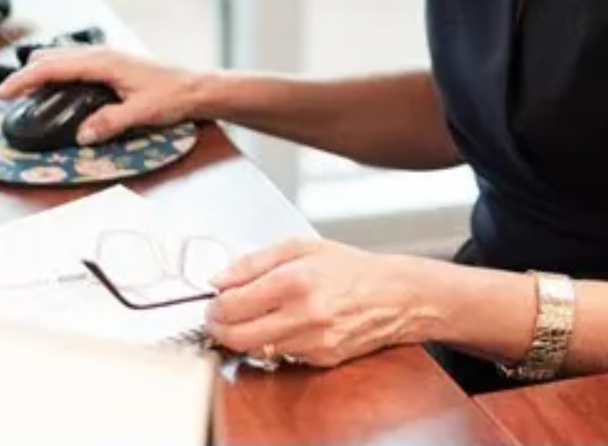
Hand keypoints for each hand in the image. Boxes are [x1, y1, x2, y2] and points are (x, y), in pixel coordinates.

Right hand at [0, 47, 197, 143]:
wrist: (195, 88)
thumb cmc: (173, 95)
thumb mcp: (142, 112)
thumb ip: (111, 122)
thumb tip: (82, 134)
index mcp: (105, 62)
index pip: (53, 66)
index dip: (23, 79)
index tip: (2, 93)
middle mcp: (103, 54)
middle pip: (52, 57)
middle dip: (25, 74)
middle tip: (5, 96)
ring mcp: (107, 57)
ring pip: (62, 57)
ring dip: (40, 70)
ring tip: (23, 92)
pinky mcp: (111, 64)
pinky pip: (74, 62)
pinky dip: (56, 71)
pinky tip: (54, 87)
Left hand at [204, 238, 425, 367]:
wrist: (393, 295)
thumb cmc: (349, 267)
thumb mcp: (301, 247)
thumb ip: (254, 262)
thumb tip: (219, 279)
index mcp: (295, 280)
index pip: (233, 305)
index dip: (215, 305)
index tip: (215, 300)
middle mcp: (303, 314)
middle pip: (237, 337)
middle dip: (220, 328)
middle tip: (220, 316)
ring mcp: (312, 341)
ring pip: (256, 350)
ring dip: (245, 336)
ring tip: (254, 316)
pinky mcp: (319, 359)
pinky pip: (282, 356)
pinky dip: (273, 343)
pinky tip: (283, 325)